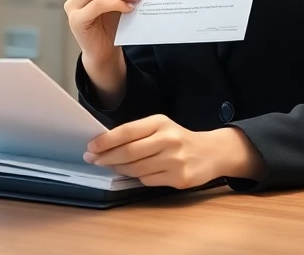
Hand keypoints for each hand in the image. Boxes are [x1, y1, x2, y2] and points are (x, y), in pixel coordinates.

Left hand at [83, 115, 261, 188]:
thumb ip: (137, 133)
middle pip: (129, 152)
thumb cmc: (178, 139)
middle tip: (93, 159)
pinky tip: (135, 172)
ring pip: (136, 168)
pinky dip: (138, 177)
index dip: (106, 141)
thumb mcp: (160, 127)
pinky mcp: (180, 178)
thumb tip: (105, 145)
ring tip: (110, 165)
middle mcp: (168, 140)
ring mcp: (175, 160)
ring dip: (119, 169)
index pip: (127, 132)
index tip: (91, 146)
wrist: (211, 153)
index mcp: (160, 122)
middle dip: (107, 157)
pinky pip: (148, 180)